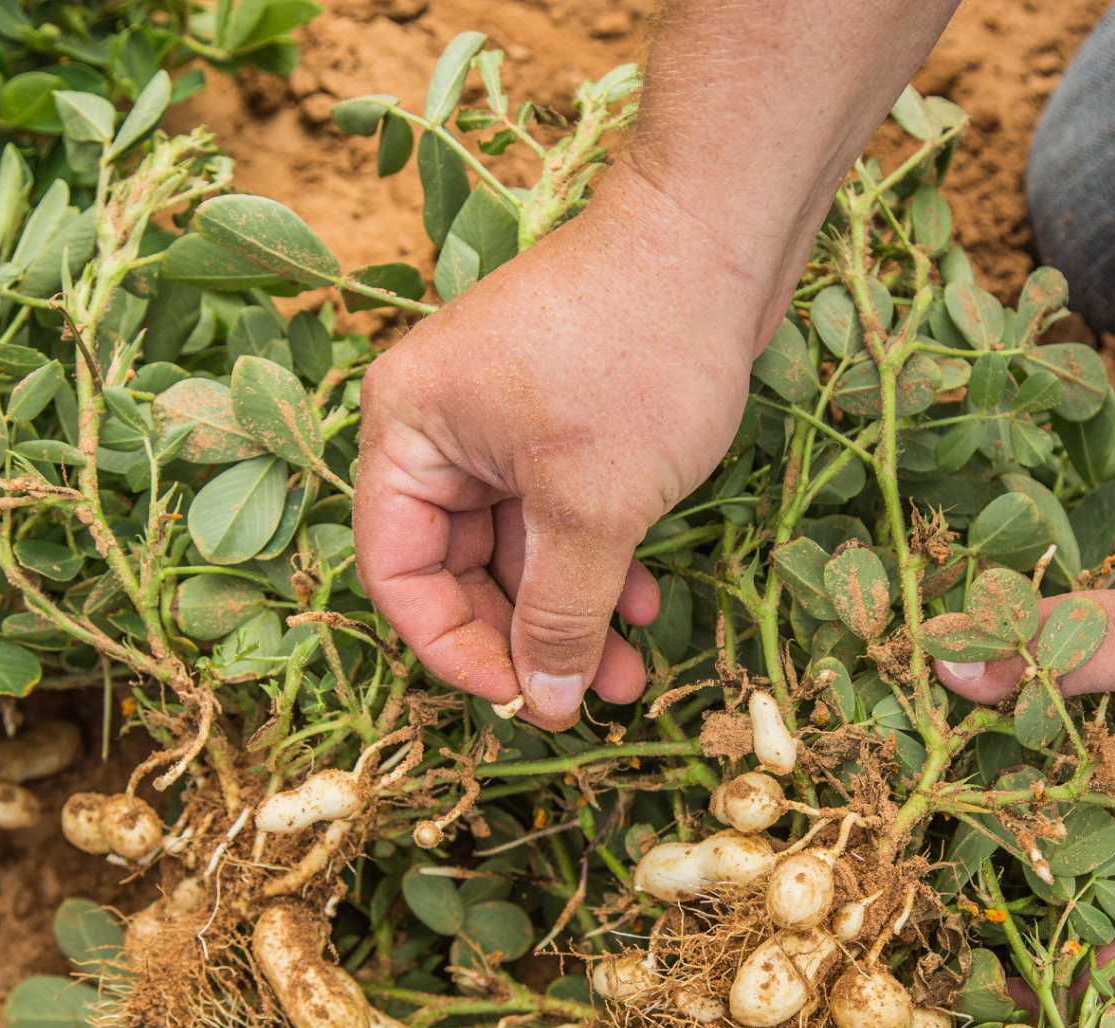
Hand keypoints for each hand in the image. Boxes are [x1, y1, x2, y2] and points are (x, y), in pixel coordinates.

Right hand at [353, 171, 782, 728]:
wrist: (716, 235)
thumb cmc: (639, 357)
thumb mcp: (594, 507)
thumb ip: (561, 613)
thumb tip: (545, 705)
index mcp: (408, 430)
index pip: (397, 572)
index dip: (452, 648)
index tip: (520, 699)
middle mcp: (440, 425)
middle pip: (458, 567)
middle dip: (527, 636)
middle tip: (587, 698)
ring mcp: (502, 418)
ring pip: (520, 547)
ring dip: (573, 610)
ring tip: (630, 671)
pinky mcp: (561, 417)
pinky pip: (561, 512)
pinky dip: (599, 560)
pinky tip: (648, 602)